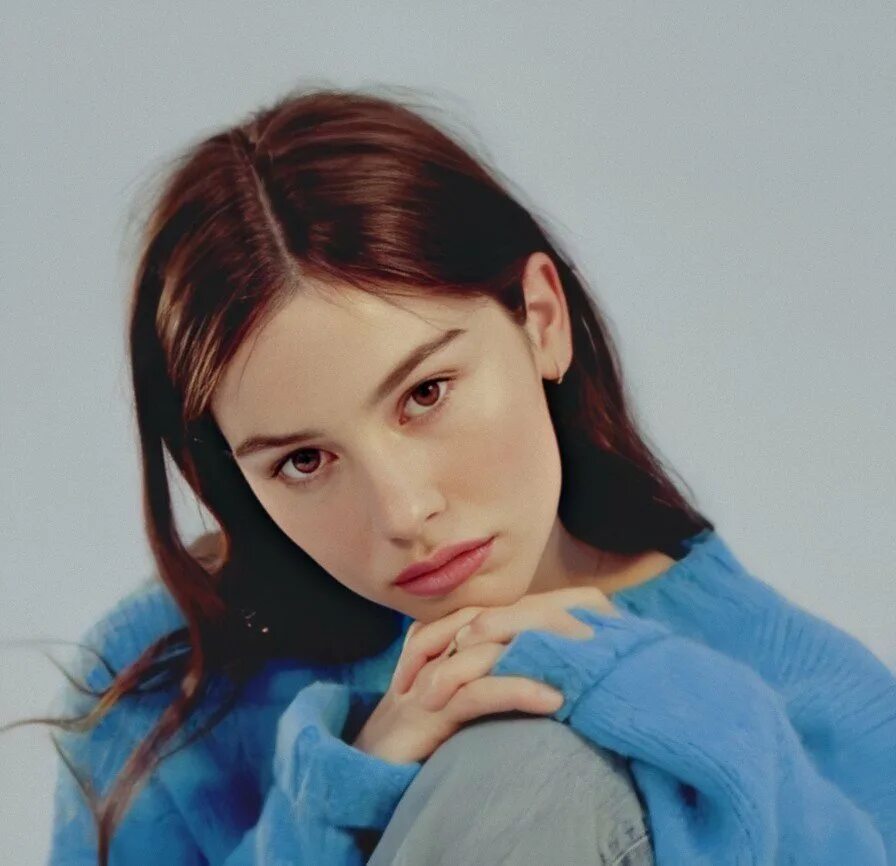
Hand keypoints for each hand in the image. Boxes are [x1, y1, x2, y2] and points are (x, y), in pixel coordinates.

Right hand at [351, 587, 616, 764]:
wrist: (363, 766)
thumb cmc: (420, 728)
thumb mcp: (457, 690)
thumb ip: (488, 667)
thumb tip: (543, 659)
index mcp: (441, 636)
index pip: (500, 608)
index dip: (545, 606)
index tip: (597, 613)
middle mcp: (433, 648)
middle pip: (498, 618)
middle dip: (551, 621)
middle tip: (605, 628)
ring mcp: (427, 678)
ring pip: (489, 647)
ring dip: (541, 651)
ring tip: (590, 658)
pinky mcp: (426, 714)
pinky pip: (476, 693)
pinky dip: (516, 691)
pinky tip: (553, 699)